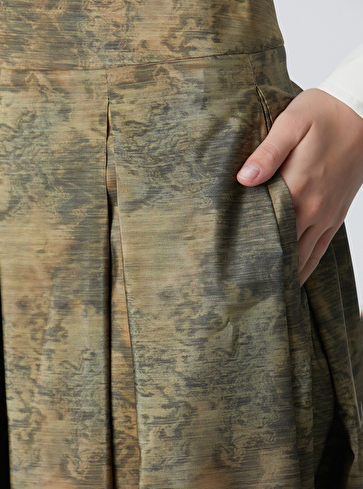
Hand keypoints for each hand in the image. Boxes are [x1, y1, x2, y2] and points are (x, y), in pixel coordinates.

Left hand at [237, 88, 362, 285]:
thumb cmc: (324, 114)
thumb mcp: (291, 123)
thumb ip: (267, 153)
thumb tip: (244, 178)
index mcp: (298, 189)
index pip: (269, 231)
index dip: (250, 253)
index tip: (230, 273)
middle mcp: (314, 209)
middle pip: (285, 250)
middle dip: (264, 271)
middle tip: (241, 292)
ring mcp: (327, 214)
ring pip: (304, 256)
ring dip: (286, 275)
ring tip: (265, 295)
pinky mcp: (336, 214)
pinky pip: (321, 249)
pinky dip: (306, 267)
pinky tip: (294, 279)